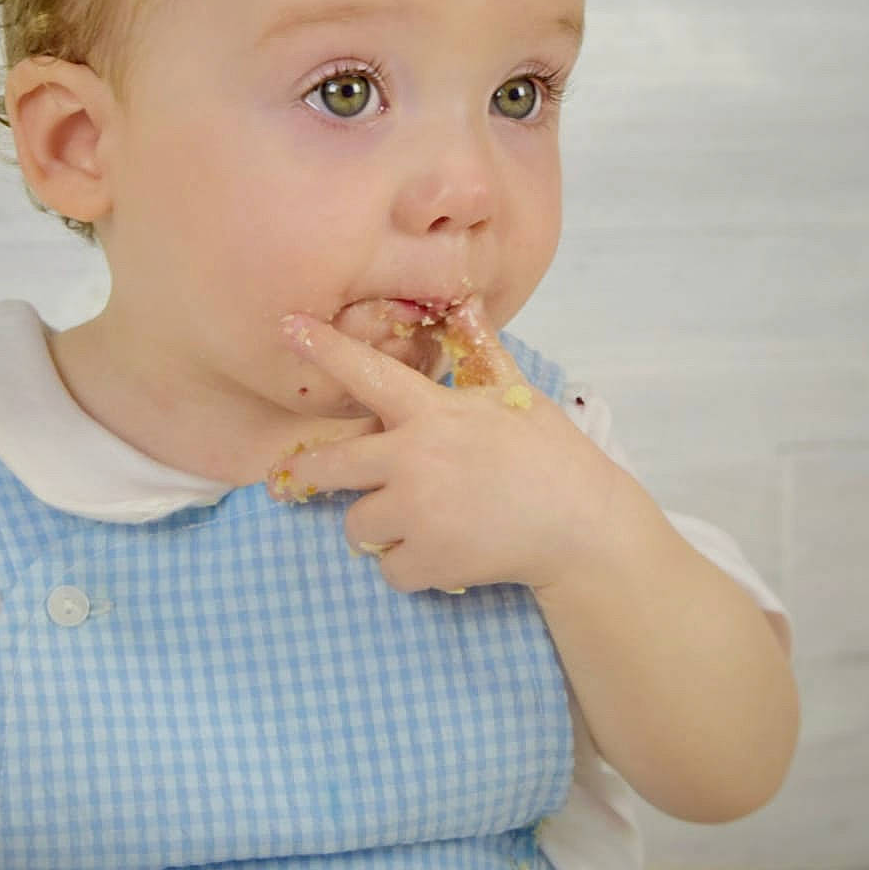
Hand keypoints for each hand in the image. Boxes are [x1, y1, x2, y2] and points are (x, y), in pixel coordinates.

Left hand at [270, 300, 617, 594]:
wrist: (582, 526)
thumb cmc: (549, 452)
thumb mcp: (516, 392)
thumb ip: (481, 349)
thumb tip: (468, 300)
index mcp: (433, 412)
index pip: (366, 373)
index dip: (324, 349)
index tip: (287, 326)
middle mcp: (414, 458)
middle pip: (330, 467)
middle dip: (311, 475)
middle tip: (303, 480)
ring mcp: (418, 512)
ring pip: (357, 525)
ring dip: (379, 527)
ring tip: (421, 520)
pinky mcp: (428, 560)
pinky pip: (388, 569)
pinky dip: (409, 567)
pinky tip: (442, 552)